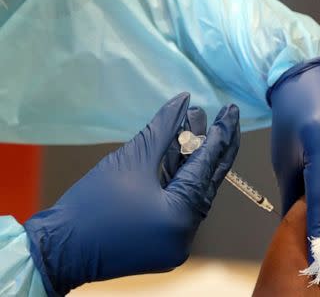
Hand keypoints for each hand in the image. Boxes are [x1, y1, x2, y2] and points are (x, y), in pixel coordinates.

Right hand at [24, 93, 239, 295]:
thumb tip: (184, 101)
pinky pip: (179, 206)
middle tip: (228, 117)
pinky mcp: (163, 244)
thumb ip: (164, 129)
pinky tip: (182, 153)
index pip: (208, 167)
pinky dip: (180, 180)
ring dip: (194, 160)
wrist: (56, 250)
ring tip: (197, 126)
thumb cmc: (91, 205)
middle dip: (215, 146)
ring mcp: (175, 243)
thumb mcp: (131, 159)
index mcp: (181, 216)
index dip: (219, 135)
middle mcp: (186, 234)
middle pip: (207, 180)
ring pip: (192, 192)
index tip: (229, 112)